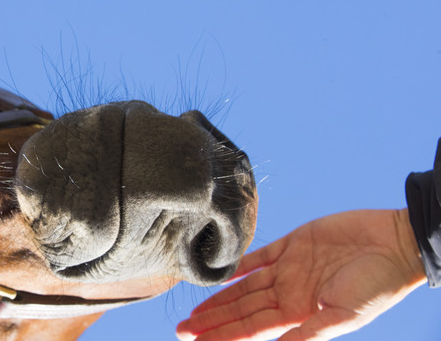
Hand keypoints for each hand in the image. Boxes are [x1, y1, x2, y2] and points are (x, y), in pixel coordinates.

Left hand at [176, 209, 426, 340]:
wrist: (394, 244)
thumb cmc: (376, 285)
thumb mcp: (343, 316)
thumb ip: (307, 333)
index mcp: (299, 314)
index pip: (250, 329)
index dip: (223, 335)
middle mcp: (288, 294)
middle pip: (240, 310)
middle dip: (212, 322)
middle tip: (182, 329)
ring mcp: (288, 269)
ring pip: (242, 287)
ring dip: (218, 298)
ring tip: (192, 311)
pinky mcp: (292, 244)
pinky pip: (256, 257)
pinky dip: (236, 264)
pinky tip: (215, 271)